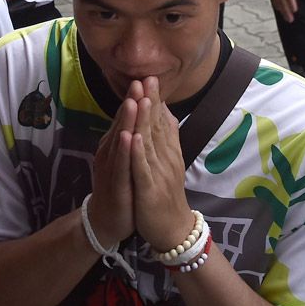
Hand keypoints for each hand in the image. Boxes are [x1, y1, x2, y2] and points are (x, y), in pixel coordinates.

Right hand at [87, 84, 139, 248]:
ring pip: (119, 141)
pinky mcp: (115, 185)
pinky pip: (120, 166)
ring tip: (133, 101)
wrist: (106, 222)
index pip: (126, 118)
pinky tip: (128, 137)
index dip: (135, 98)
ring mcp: (110, 168)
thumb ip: (132, 136)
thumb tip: (141, 113)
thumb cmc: (120, 188)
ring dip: (126, 121)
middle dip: (131, 102)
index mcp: (114, 145)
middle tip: (138, 80)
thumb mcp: (126, 159)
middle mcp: (110, 152)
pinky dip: (124, 151)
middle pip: (121, 124)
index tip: (145, 78)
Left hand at [129, 78, 193, 251]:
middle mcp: (166, 159)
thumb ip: (168, 137)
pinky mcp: (150, 190)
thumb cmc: (166, 193)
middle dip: (151, 102)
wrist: (172, 228)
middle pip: (158, 127)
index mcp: (169, 152)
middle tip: (146, 78)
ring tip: (141, 99)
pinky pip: (143, 169)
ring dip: (146, 121)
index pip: (163, 121)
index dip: (156, 99)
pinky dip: (138, 153)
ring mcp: (159, 174)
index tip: (150, 77)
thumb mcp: (169, 162)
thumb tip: (166, 112)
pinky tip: (133, 138)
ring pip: (150, 144)